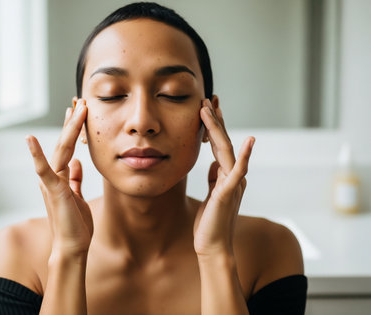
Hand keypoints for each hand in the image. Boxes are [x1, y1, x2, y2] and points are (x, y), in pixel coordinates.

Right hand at [26, 99, 92, 259]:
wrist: (72, 247)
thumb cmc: (75, 224)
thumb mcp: (77, 196)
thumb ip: (74, 179)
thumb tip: (76, 163)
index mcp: (60, 177)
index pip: (67, 148)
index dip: (73, 130)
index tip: (80, 112)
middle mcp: (54, 177)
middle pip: (63, 144)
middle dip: (73, 123)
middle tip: (81, 102)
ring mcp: (52, 182)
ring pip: (59, 150)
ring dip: (68, 129)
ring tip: (76, 109)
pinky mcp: (53, 191)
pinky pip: (44, 170)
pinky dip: (36, 155)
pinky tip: (30, 139)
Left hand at [193, 99, 254, 256]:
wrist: (212, 246)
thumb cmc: (210, 222)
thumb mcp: (211, 194)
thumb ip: (215, 178)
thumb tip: (215, 164)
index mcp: (225, 175)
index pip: (219, 145)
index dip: (213, 126)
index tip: (207, 107)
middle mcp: (232, 176)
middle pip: (224, 142)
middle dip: (215, 120)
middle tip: (207, 98)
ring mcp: (232, 183)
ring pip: (227, 150)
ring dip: (219, 129)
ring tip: (209, 108)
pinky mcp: (228, 193)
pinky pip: (238, 171)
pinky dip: (245, 156)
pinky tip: (250, 140)